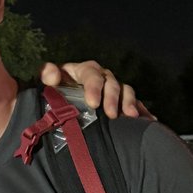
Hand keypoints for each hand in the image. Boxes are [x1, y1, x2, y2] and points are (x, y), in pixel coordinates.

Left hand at [39, 60, 155, 120]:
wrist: (56, 109)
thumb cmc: (49, 95)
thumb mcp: (43, 84)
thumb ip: (44, 75)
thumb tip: (52, 75)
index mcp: (82, 71)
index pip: (91, 75)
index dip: (93, 87)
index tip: (93, 103)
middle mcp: (100, 78)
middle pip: (111, 83)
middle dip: (112, 98)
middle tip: (111, 114)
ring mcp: (111, 90)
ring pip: (125, 91)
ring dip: (129, 103)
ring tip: (131, 117)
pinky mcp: (119, 102)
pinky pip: (134, 104)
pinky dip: (142, 111)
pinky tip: (150, 121)